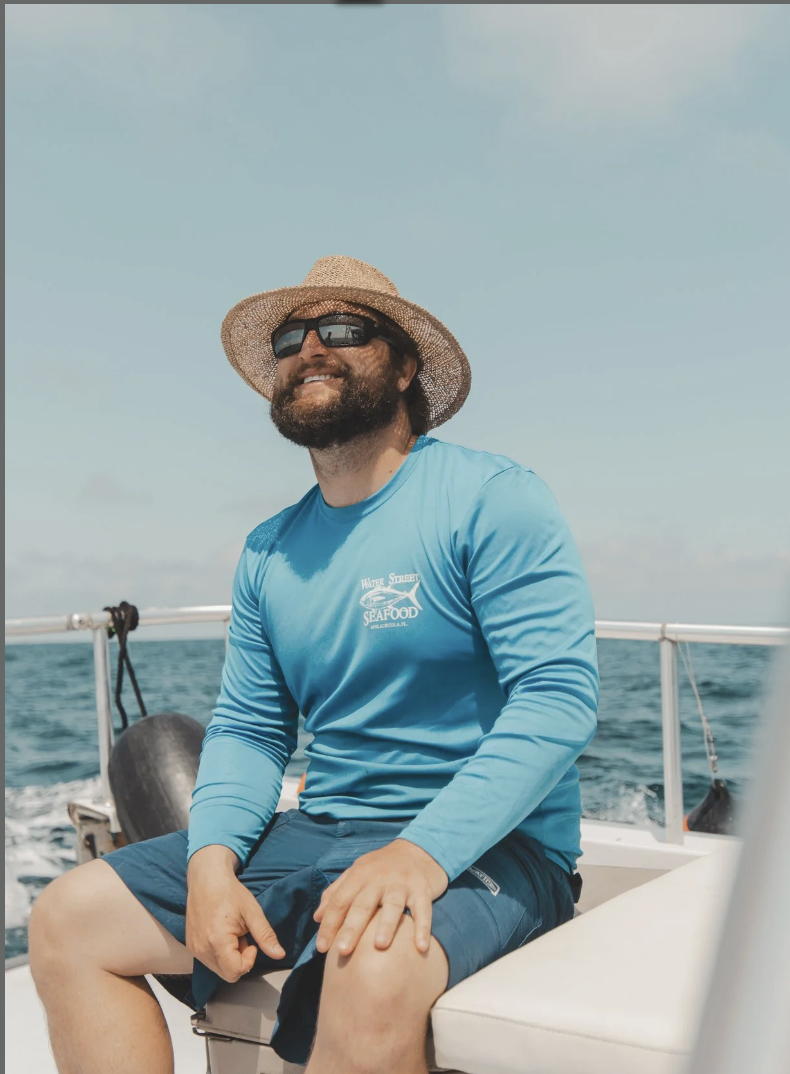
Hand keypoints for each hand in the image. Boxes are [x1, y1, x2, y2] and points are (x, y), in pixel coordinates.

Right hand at [185, 845, 284, 982]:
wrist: (206, 878)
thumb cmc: (231, 892)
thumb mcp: (253, 912)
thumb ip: (265, 936)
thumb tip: (280, 955)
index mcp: (217, 942)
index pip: (235, 972)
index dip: (248, 960)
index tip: (250, 941)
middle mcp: (201, 949)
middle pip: (227, 974)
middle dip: (239, 960)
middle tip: (242, 936)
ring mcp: (194, 948)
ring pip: (218, 969)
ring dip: (229, 957)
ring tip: (231, 933)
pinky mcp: (190, 945)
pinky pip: (208, 960)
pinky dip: (219, 953)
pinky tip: (221, 933)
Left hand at [313, 838, 447, 957]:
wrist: (419, 849)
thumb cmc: (383, 866)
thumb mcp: (357, 872)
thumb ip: (336, 892)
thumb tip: (317, 917)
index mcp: (359, 876)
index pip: (339, 901)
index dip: (329, 924)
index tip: (321, 948)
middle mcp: (379, 880)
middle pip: (362, 905)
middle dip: (352, 928)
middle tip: (342, 950)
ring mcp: (401, 884)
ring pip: (392, 906)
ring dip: (386, 925)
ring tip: (379, 946)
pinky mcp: (422, 890)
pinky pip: (423, 910)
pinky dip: (423, 928)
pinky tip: (421, 947)